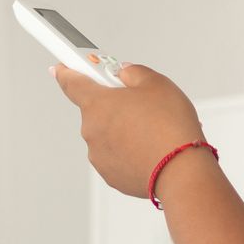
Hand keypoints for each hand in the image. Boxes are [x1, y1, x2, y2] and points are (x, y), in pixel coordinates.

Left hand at [49, 61, 207, 200]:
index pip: (71, 82)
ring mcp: (99, 155)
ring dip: (123, 129)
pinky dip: (129, 150)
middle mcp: (92, 130)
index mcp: (97, 103)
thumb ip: (134, 72)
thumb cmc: (170, 128)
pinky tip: (150, 147)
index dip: (66, 71)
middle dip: (114, 104)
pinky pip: (116, 155)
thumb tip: (125, 74)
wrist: (182, 171)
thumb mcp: (157, 83)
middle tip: (139, 103)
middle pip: (96, 109)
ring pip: (107, 134)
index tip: (61, 68)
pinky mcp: (110, 175)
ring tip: (151, 130)